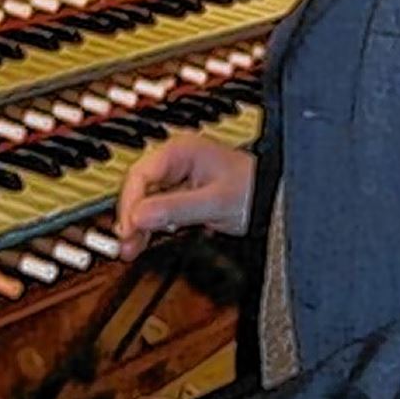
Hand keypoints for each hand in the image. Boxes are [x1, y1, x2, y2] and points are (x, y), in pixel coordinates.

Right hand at [116, 135, 255, 260]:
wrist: (274, 198)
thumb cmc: (252, 188)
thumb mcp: (213, 202)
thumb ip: (176, 208)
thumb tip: (140, 216)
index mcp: (180, 150)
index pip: (140, 174)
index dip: (130, 202)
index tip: (128, 227)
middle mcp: (175, 160)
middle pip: (138, 187)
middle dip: (130, 215)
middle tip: (125, 242)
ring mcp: (177, 177)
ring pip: (144, 199)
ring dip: (137, 223)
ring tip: (130, 248)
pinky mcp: (180, 193)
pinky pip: (156, 208)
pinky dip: (149, 225)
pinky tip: (143, 240)